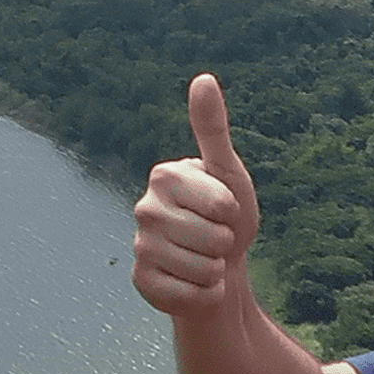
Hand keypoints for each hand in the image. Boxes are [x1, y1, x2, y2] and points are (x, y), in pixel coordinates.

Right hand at [131, 73, 264, 318]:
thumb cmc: (226, 214)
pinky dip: (205, 294)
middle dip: (226, 244)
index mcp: (164, 176)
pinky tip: (196, 283)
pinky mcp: (142, 281)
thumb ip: (213, 128)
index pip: (220, 204)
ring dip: (217, 270)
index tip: (224, 209)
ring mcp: (140, 246)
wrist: (220, 263)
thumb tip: (203, 79)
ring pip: (201, 269)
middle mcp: (144, 208)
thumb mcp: (228, 171)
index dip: (233, 212)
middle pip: (210, 239)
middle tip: (217, 238)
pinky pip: (188, 295)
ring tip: (208, 260)